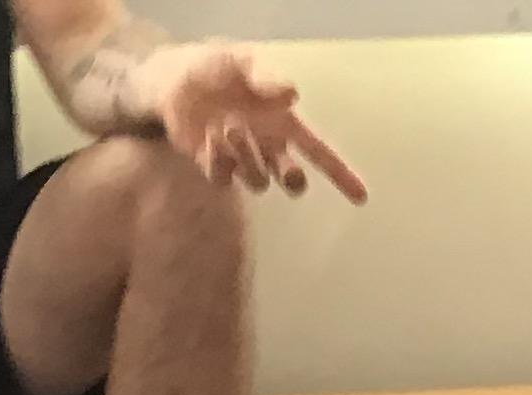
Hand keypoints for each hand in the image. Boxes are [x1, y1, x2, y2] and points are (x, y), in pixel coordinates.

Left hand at [141, 44, 366, 201]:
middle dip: (292, 178)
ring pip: (259, 181)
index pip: (318, 151)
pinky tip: (209, 139)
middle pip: (293, 179)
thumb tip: (291, 93)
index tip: (361, 196)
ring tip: (228, 129)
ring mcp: (242, 160)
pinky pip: (226, 181)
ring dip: (247, 158)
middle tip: (288, 171)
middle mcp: (267, 145)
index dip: (340, 174)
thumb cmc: (213, 66)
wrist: (170, 81)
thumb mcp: (241, 61)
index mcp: (282, 121)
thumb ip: (265, 76)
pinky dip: (219, 162)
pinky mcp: (215, 169)